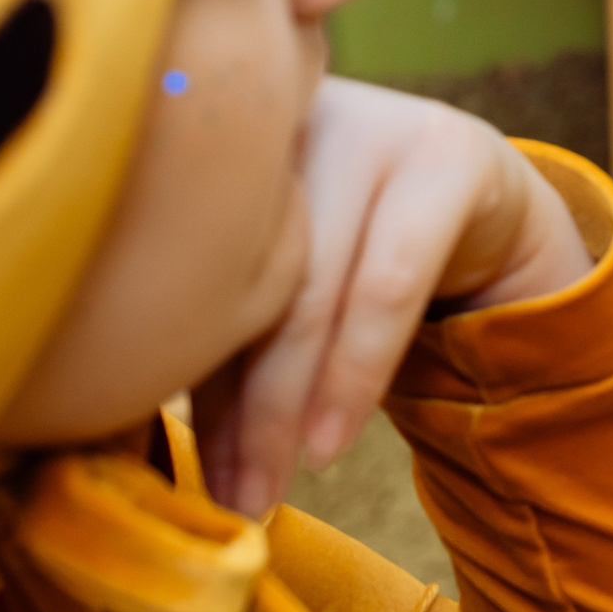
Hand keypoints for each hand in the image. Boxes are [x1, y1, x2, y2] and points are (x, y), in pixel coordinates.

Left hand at [195, 76, 595, 516]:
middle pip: (248, 278)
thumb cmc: (354, 246)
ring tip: (266, 489)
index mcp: (227, 132)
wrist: (485, 201)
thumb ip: (222, 321)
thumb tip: (127, 432)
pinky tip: (329, 441)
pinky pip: (390, 285)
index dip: (168, 371)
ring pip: (312, 287)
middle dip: (236, 408)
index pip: (184, 262)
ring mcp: (375, 124)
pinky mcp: (448, 158)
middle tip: (227, 499)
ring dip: (287, 406)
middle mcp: (293, 113)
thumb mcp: (282, 272)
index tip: (164, 466)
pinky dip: (356, 376)